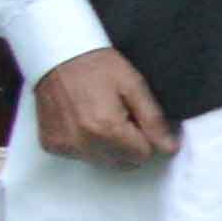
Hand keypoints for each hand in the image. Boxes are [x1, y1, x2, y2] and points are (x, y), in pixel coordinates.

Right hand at [29, 45, 166, 163]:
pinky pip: (81, 156)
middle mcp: (83, 143)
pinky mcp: (51, 145)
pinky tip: (87, 120)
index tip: (142, 120)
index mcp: (106, 129)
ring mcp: (64, 146)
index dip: (148, 138)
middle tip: (125, 117)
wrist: (57, 57)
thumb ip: (153, 120)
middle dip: (131, 145)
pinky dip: (89, 144)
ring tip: (105, 116)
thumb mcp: (134, 86)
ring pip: (103, 162)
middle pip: (123, 163)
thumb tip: (169, 149)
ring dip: (110, 147)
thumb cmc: (99, 67)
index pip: (142, 155)